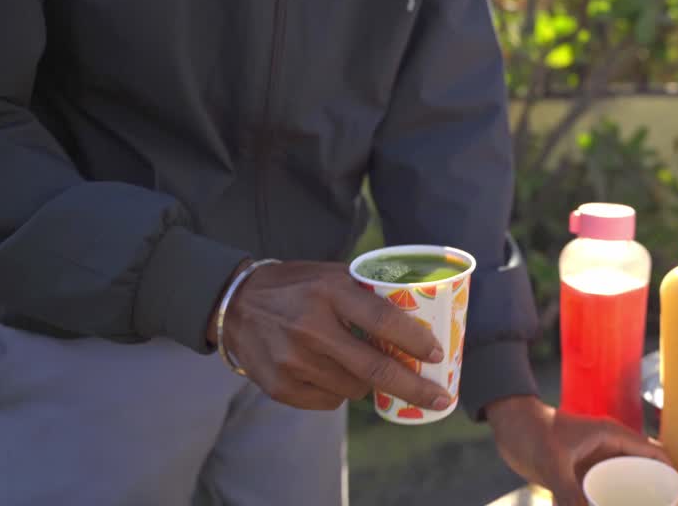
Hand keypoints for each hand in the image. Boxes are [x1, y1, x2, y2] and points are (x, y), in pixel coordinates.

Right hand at [209, 260, 452, 411]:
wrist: (235, 305)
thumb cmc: (297, 288)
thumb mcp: (331, 275)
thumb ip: (368, 293)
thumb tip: (420, 318)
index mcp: (329, 291)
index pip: (383, 319)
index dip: (416, 341)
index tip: (438, 355)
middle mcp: (310, 327)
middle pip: (375, 369)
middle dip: (416, 388)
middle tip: (441, 400)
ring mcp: (293, 361)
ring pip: (355, 390)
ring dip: (370, 384)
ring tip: (362, 366)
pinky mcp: (281, 387)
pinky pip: (330, 402)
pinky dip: (341, 392)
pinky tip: (332, 373)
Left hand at [487, 397, 669, 505]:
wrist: (509, 425)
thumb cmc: (532, 433)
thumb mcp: (552, 463)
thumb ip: (568, 492)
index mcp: (613, 436)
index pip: (655, 454)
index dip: (674, 475)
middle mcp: (610, 448)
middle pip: (646, 470)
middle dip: (660, 491)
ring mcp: (597, 460)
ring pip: (627, 482)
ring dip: (638, 498)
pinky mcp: (583, 472)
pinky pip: (607, 490)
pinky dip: (614, 502)